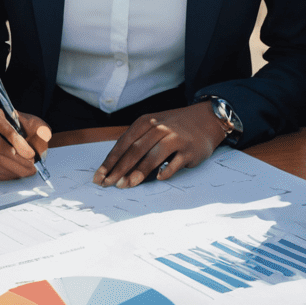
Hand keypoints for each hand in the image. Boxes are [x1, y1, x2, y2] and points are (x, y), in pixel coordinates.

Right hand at [0, 106, 51, 180]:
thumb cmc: (6, 121)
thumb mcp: (22, 117)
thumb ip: (35, 126)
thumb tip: (44, 137)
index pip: (8, 133)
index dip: (21, 146)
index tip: (32, 155)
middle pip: (4, 153)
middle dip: (22, 163)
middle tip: (34, 167)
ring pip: (0, 164)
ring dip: (17, 170)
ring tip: (29, 170)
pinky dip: (9, 174)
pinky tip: (18, 171)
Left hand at [95, 102, 227, 187]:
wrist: (206, 119)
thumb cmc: (174, 127)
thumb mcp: (153, 127)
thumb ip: (137, 143)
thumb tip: (116, 168)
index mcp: (145, 122)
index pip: (123, 143)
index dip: (110, 161)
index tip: (99, 176)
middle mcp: (158, 128)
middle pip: (134, 150)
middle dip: (119, 169)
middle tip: (108, 184)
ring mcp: (175, 138)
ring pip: (152, 156)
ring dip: (138, 172)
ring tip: (126, 185)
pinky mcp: (189, 150)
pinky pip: (175, 163)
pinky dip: (166, 171)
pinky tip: (158, 178)